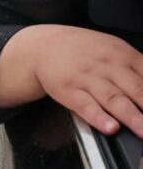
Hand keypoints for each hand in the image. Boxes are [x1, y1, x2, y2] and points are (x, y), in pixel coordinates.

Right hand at [0, 24, 142, 135]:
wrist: (43, 45)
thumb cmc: (82, 50)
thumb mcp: (113, 48)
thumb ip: (137, 66)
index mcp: (123, 55)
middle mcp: (107, 66)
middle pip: (136, 89)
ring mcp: (87, 78)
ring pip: (114, 99)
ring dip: (131, 116)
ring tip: (142, 131)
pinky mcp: (68, 90)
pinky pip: (86, 106)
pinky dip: (99, 117)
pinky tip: (110, 127)